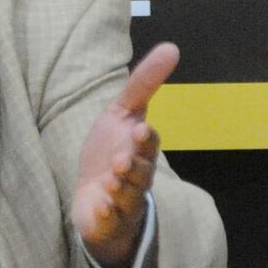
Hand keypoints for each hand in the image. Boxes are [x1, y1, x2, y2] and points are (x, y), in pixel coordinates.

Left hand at [72, 42, 175, 267]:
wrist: (96, 195)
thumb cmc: (112, 150)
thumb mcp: (122, 113)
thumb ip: (144, 83)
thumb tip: (172, 47)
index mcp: (140, 150)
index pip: (148, 144)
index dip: (145, 139)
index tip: (141, 129)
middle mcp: (136, 176)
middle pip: (140, 172)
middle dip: (133, 165)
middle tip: (121, 160)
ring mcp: (122, 200)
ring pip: (127, 196)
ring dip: (119, 188)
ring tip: (110, 180)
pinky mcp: (106, 219)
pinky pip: (108, 219)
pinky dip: (105, 214)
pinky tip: (99, 207)